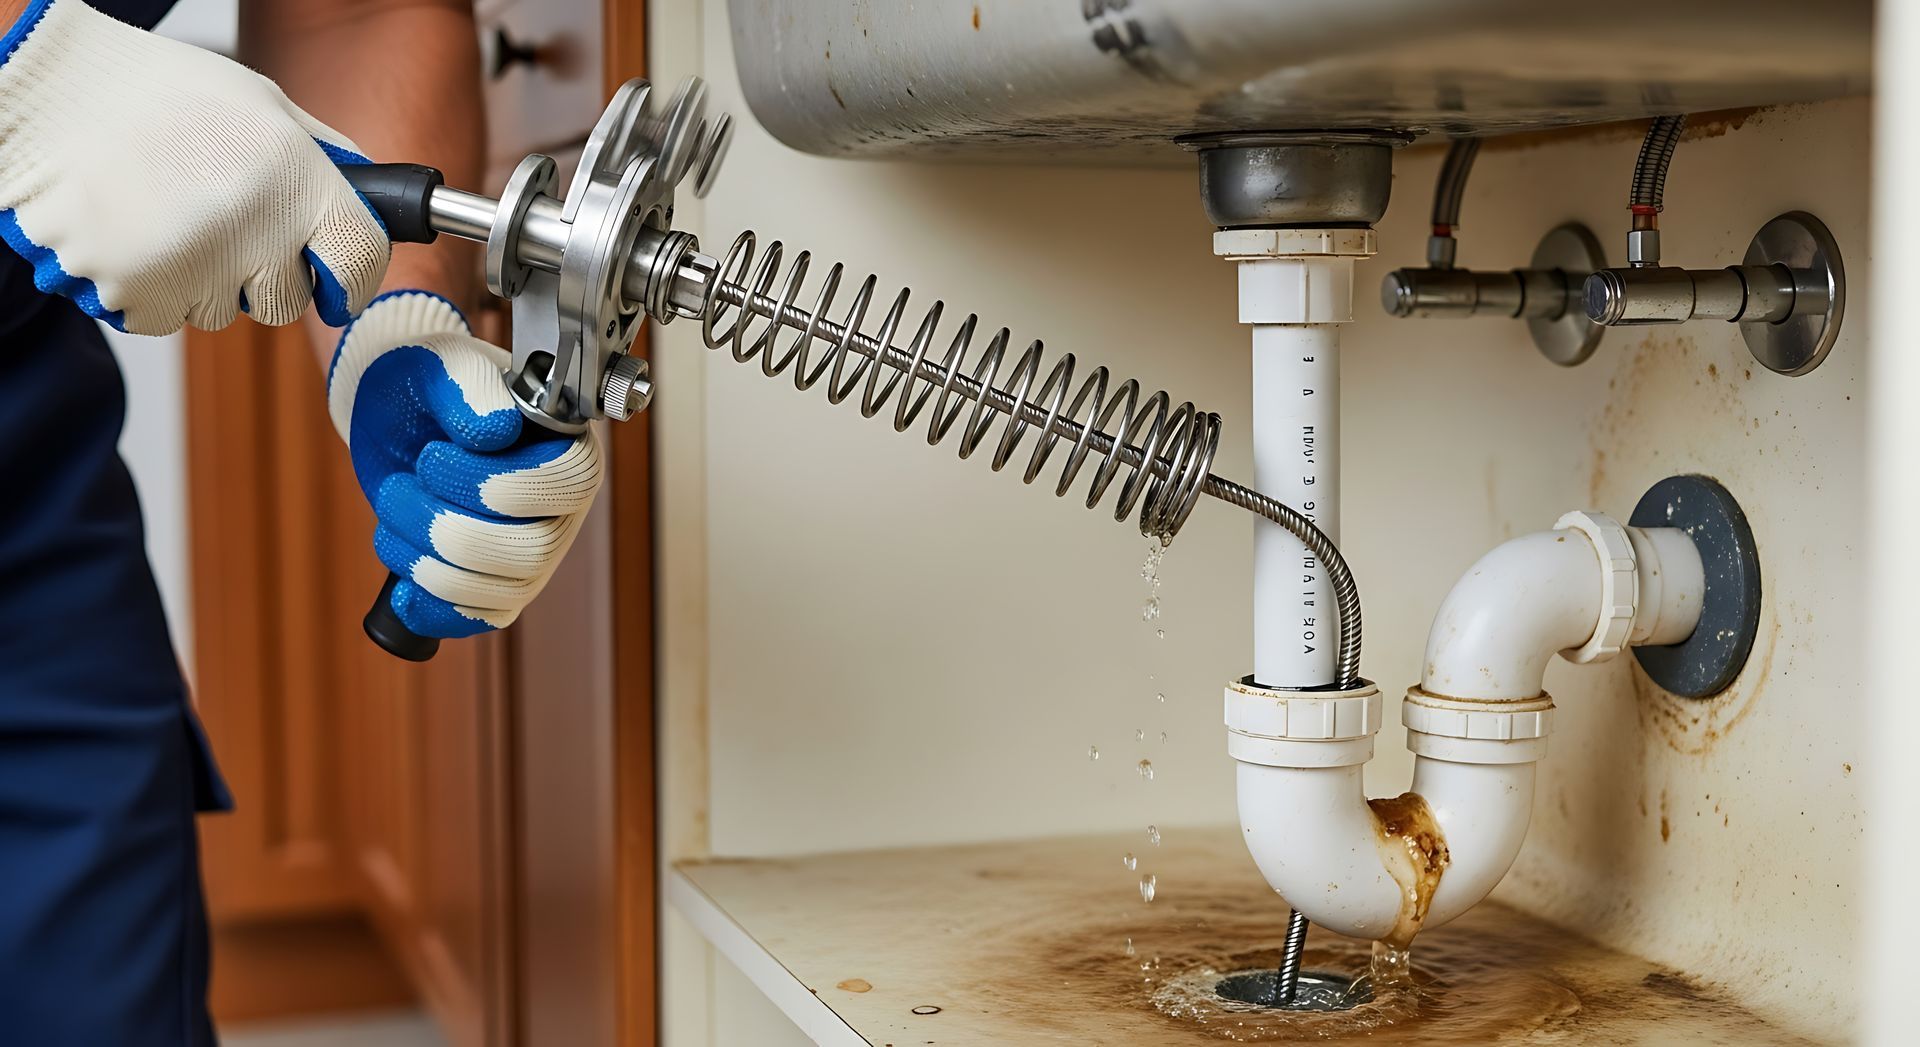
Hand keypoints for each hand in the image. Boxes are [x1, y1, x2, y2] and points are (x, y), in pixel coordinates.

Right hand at [0, 0, 387, 333]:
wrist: (46, 94)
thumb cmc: (159, 94)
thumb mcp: (264, 106)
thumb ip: (324, 161)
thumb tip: (375, 205)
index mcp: (296, 176)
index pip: (360, 260)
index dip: (352, 278)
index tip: (339, 284)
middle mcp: (253, 228)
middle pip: (288, 301)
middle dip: (266, 276)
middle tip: (225, 224)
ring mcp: (195, 266)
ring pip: (223, 311)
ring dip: (203, 279)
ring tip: (168, 213)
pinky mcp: (137, 292)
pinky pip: (166, 316)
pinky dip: (152, 288)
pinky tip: (135, 233)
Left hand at [328, 292, 602, 638]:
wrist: (395, 414)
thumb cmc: (428, 383)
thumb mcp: (440, 364)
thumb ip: (469, 385)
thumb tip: (499, 430)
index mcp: (566, 448)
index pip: (566, 484)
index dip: (496, 484)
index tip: (433, 457)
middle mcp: (561, 508)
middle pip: (530, 550)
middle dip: (444, 526)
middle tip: (400, 486)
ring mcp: (534, 552)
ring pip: (503, 589)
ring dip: (428, 561)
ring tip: (393, 515)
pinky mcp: (498, 585)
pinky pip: (482, 619)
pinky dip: (435, 607)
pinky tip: (403, 584)